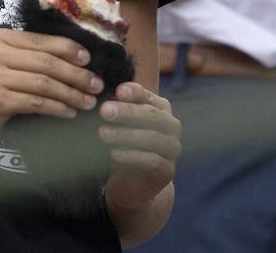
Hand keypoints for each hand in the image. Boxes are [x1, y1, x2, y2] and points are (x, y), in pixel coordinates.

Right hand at [0, 29, 101, 151]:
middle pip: (46, 62)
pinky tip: (69, 112)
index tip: (90, 60)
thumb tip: (77, 58)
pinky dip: (57, 108)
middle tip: (96, 85)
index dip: (70, 49)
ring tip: (88, 102)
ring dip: (71, 94)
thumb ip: (30, 56)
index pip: (41, 40)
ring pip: (44, 83)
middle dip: (76, 74)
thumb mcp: (2, 62)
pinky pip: (36, 102)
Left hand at [100, 82, 179, 211]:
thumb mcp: (120, 126)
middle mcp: (172, 126)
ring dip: (125, 135)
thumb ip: (117, 110)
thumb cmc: (124, 146)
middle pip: (151, 116)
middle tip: (104, 111)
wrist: (132, 184)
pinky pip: (152, 161)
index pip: (148, 96)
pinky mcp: (167, 171)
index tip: (118, 91)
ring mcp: (173, 149)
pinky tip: (114, 154)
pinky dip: (132, 156)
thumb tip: (106, 98)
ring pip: (151, 138)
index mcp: (161, 109)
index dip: (134, 93)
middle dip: (126, 112)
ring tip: (102, 133)